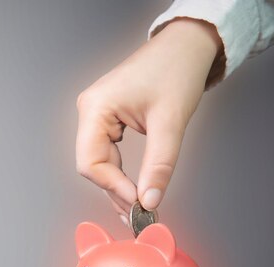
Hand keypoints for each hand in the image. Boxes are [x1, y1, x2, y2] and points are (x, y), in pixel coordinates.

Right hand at [75, 18, 222, 225]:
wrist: (185, 46)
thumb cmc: (176, 71)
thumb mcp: (170, 123)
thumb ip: (158, 165)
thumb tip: (150, 201)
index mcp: (95, 108)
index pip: (91, 162)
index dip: (113, 187)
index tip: (138, 204)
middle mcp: (89, 112)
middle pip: (92, 165)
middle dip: (115, 190)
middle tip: (140, 213)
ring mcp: (96, 115)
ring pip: (99, 162)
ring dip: (118, 185)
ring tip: (138, 207)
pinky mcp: (107, 119)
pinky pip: (107, 153)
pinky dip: (121, 173)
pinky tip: (133, 189)